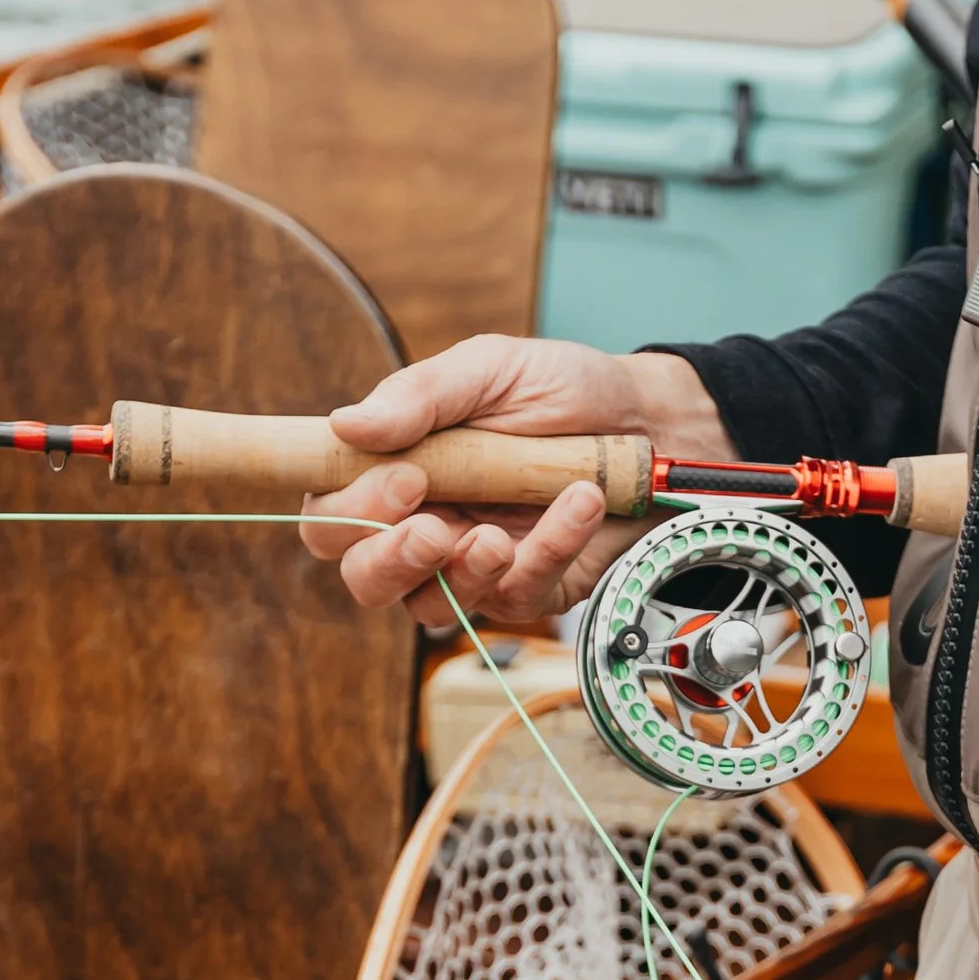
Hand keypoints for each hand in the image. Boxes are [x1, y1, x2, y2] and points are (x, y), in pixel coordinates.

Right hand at [304, 336, 733, 632]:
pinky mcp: (530, 589)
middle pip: (364, 579)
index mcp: (393, 472)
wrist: (647, 417)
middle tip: (438, 529)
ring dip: (461, 576)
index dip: (347, 514)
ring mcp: (473, 567)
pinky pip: (519, 595)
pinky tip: (579, 503)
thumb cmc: (558, 390)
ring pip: (429, 610)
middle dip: (391, 561)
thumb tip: (346, 424)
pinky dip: (549, 550)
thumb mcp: (489, 370)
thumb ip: (420, 396)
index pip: (331, 516)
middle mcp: (422, 526)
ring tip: (500, 537)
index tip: (403, 480)